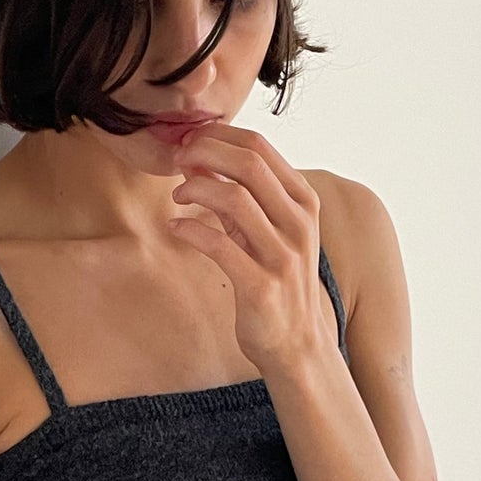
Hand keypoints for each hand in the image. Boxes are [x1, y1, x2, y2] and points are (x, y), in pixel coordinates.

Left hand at [166, 123, 338, 382]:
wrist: (296, 344)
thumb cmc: (278, 283)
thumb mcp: (267, 233)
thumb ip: (242, 198)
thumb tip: (200, 159)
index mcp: (303, 202)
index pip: (261, 146)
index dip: (219, 135)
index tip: (190, 141)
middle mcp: (299, 224)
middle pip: (248, 163)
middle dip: (205, 152)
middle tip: (178, 159)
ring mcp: (283, 255)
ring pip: (233, 198)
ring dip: (196, 188)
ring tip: (178, 196)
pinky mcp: (261, 286)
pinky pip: (218, 244)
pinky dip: (190, 229)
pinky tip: (176, 228)